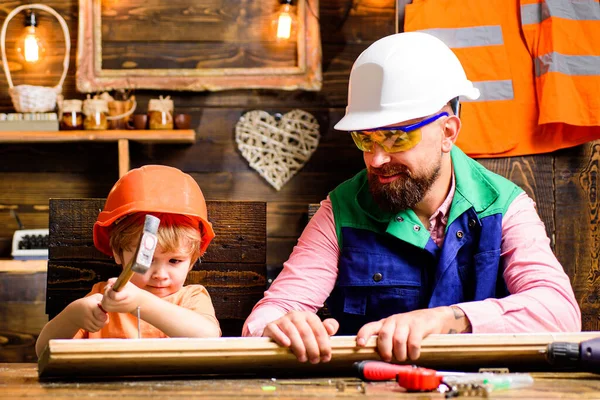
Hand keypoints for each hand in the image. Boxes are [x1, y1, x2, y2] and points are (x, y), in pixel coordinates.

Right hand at [70, 293, 108, 332]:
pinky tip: (95, 321)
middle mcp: (88, 316)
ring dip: (101, 323)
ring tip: (99, 318)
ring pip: (99, 327)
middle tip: (102, 315)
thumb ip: (104, 299)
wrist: (73, 312)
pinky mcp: (85, 328)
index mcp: (91, 307)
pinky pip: (95, 330)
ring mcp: (86, 323)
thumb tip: (112, 302)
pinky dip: (97, 327)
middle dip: (105, 319)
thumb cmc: (87, 303)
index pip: (101, 316)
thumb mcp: (94, 297)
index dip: (105, 315)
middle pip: (102, 323)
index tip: (104, 313)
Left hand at [100, 278, 144, 313]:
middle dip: (106, 293)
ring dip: (105, 297)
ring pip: (104, 304)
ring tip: (109, 293)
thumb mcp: (127, 283)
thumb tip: (108, 282)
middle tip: (110, 289)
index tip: (112, 286)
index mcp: (126, 295)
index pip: (114, 296)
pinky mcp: (114, 311)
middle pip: (107, 300)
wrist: (138, 302)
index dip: (110, 290)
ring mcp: (117, 309)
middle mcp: (121, 304)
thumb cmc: (132, 291)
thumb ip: (116, 280)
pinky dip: (105, 302)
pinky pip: (105, 307)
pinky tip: (109, 298)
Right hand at [263, 311, 338, 363]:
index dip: (324, 344)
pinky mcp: (271, 326)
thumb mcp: (315, 330)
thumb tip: (331, 329)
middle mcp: (296, 315)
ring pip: (292, 332)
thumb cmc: (300, 334)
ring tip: (302, 359)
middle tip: (314, 360)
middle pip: (306, 332)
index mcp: (309, 316)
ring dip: (299, 347)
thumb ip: (327, 328)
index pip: (318, 329)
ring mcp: (282, 320)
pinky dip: (281, 337)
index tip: (326, 357)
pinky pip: (275, 330)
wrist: (278, 331)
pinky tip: (286, 345)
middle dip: (312, 348)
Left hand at [356, 306, 470, 361]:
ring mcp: (406, 322)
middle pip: (383, 335)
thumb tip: (377, 359)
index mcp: (385, 323)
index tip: (360, 345)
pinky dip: (413, 352)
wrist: (434, 317)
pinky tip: (414, 354)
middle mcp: (393, 321)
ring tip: (404, 357)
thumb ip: (387, 341)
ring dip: (400, 354)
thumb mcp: (396, 331)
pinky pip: (413, 342)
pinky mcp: (419, 325)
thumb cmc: (412, 328)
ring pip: (398, 340)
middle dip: (385, 351)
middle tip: (389, 358)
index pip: (369, 327)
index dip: (363, 335)